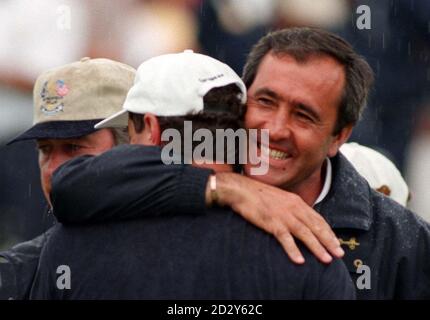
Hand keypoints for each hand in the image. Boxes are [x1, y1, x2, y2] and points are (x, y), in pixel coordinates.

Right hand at [206, 173, 343, 263]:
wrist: (241, 190)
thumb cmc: (259, 195)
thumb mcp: (280, 199)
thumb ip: (292, 208)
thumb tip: (301, 219)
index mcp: (296, 202)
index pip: (318, 219)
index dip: (328, 232)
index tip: (336, 243)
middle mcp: (293, 208)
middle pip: (316, 227)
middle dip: (329, 241)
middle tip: (339, 254)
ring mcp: (283, 215)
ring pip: (305, 233)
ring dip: (317, 247)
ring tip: (326, 259)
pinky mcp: (271, 222)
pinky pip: (285, 238)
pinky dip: (293, 249)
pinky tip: (300, 260)